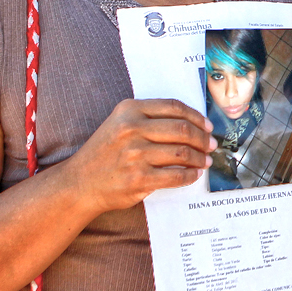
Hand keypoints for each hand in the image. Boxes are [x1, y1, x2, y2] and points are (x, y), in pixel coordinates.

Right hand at [69, 98, 214, 213]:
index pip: (173, 107)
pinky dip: (191, 175)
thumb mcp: (120, 124)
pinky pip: (177, 175)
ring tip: (205, 160)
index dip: (196, 116)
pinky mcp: (139, 178)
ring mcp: (135, 155)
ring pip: (182, 152)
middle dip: (203, 138)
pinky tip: (194, 174)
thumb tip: (193, 123)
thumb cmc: (105, 152)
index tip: (207, 126)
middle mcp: (131, 129)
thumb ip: (150, 118)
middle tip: (211, 145)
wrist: (79, 183)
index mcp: (129, 111)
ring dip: (200, 157)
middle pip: (182, 129)